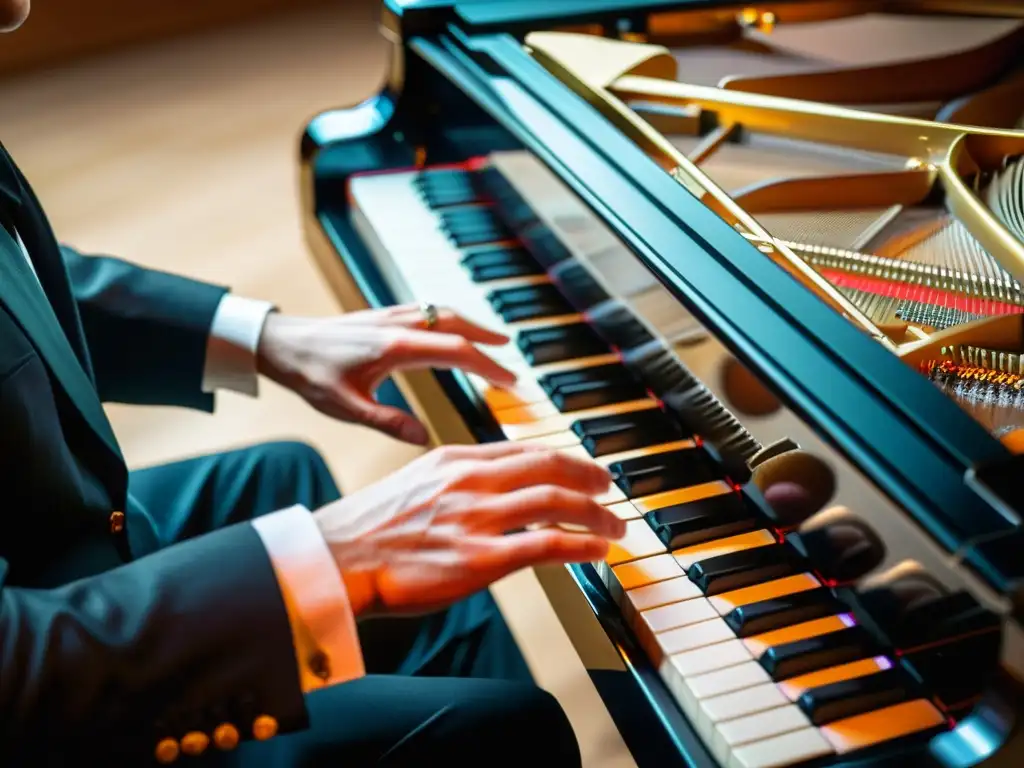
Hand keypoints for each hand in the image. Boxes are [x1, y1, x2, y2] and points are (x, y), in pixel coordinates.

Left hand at [256, 306, 515, 444]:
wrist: (280, 343)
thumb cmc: (311, 375)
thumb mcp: (347, 408)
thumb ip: (388, 422)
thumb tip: (424, 439)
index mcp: (395, 348)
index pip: (455, 351)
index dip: (487, 366)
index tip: (509, 381)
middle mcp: (398, 325)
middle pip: (456, 324)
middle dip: (487, 340)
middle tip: (510, 358)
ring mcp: (390, 317)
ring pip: (442, 312)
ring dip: (471, 325)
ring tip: (493, 340)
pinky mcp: (382, 316)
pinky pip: (427, 310)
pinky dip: (449, 319)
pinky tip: (451, 329)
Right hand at [312, 442, 625, 617]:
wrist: (336, 558)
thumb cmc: (369, 528)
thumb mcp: (416, 482)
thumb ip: (456, 478)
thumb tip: (492, 487)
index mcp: (456, 460)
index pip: (525, 450)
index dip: (565, 457)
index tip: (585, 467)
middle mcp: (471, 481)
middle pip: (549, 466)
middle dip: (589, 475)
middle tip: (609, 487)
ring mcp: (477, 518)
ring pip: (556, 501)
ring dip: (595, 513)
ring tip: (613, 526)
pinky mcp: (479, 559)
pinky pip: (546, 545)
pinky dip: (580, 545)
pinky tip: (597, 552)